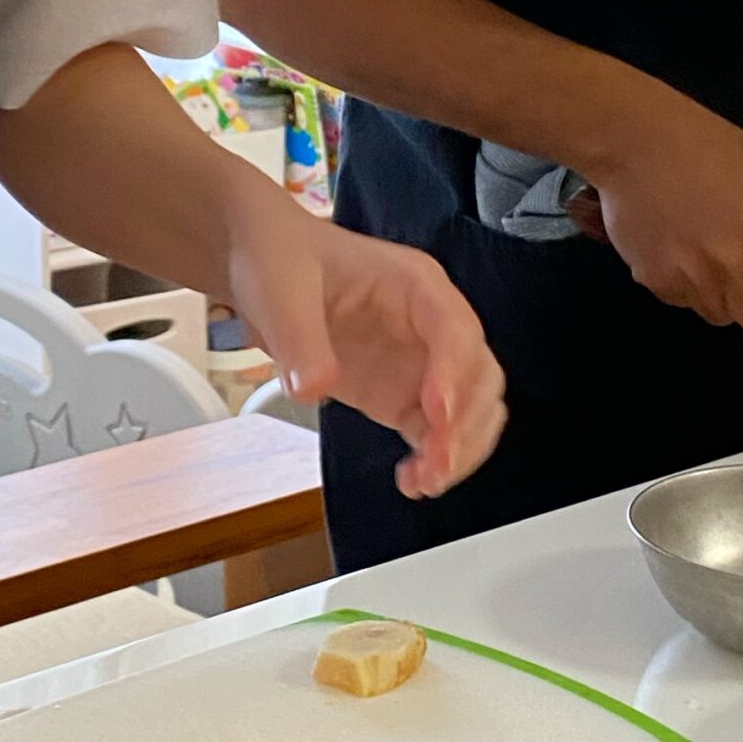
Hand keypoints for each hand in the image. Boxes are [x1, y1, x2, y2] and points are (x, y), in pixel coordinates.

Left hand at [224, 198, 506, 497]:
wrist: (262, 269)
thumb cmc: (282, 258)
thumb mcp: (281, 289)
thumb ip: (300, 338)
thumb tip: (316, 388)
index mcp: (415, 284)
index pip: (454, 328)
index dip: (455, 372)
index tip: (438, 413)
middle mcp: (431, 325)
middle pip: (479, 375)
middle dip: (466, 423)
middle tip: (436, 462)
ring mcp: (420, 363)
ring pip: (471, 411)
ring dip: (460, 449)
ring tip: (425, 482)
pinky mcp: (403, 395)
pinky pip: (437, 434)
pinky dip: (435, 461)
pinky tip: (413, 483)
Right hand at [579, 92, 742, 379]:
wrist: (638, 143)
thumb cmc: (712, 152)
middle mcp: (736, 266)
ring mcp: (693, 279)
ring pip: (725, 316)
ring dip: (729, 295)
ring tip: (712, 244)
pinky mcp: (657, 283)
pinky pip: (687, 303)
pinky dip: (691, 284)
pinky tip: (683, 244)